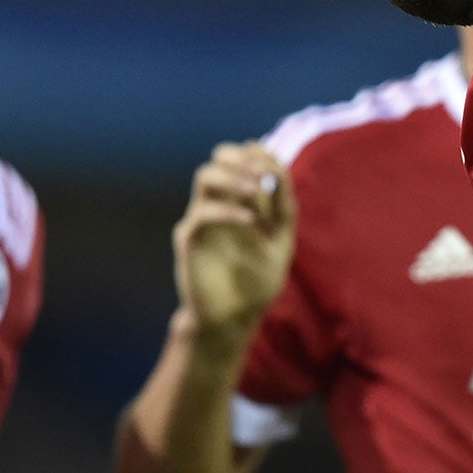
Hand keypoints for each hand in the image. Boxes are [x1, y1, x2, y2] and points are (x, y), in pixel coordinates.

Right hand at [172, 142, 295, 335]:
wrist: (235, 317)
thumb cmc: (258, 279)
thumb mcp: (281, 240)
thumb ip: (283, 207)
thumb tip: (278, 172)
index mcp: (241, 199)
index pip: (244, 157)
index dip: (260, 154)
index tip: (276, 167)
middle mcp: (220, 202)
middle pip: (219, 157)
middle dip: (242, 157)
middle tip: (262, 173)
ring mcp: (202, 218)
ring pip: (205, 176)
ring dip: (233, 176)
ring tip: (255, 189)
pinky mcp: (190, 239)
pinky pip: (202, 214)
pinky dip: (228, 211)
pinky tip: (251, 221)